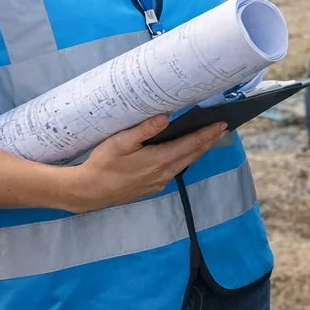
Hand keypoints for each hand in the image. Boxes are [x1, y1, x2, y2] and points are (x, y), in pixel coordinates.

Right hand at [60, 116, 227, 212]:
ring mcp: (159, 182)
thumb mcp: (120, 142)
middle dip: (208, 140)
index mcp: (159, 160)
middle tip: (222, 128)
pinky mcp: (152, 187)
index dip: (208, 133)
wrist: (88, 192)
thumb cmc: (102, 164)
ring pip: (185, 163)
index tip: (222, 123)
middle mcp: (164, 173)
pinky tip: (183, 153)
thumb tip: (166, 116)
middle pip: (193, 154)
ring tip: (207, 138)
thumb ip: (144, 129)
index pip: (191, 144)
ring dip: (198, 150)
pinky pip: (175, 171)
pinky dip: (184, 159)